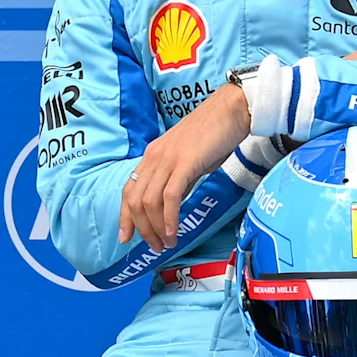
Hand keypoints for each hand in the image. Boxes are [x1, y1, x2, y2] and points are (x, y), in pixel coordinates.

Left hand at [118, 85, 251, 250]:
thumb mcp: (188, 159)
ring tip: (167, 243)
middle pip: (135, 201)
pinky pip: (170, 196)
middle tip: (155, 247)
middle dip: (142, 229)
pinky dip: (169, 217)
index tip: (125, 238)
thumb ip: (177, 179)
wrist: (231, 110)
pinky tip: (174, 231)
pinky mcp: (184, 163)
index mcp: (151, 156)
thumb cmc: (215, 134)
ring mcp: (167, 160)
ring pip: (149, 201)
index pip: (128, 190)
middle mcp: (153, 158)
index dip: (125, 217)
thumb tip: (172, 205)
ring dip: (156, 228)